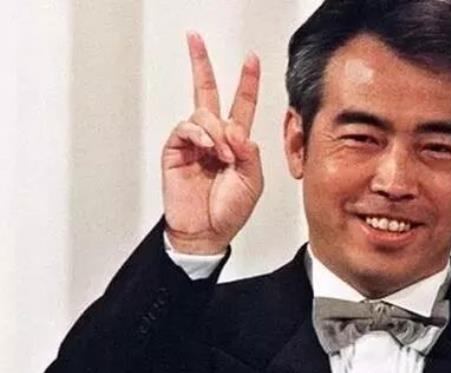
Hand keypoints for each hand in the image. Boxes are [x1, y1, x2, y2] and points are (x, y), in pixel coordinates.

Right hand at [162, 32, 262, 253]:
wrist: (206, 232)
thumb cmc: (229, 211)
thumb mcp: (252, 182)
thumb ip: (250, 154)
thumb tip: (235, 129)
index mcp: (235, 143)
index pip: (240, 105)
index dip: (247, 83)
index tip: (251, 60)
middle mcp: (213, 137)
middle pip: (206, 92)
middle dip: (201, 65)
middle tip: (195, 39)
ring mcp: (193, 143)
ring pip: (203, 113)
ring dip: (217, 131)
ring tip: (223, 156)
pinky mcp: (176, 151)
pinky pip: (186, 128)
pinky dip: (200, 134)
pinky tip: (207, 148)